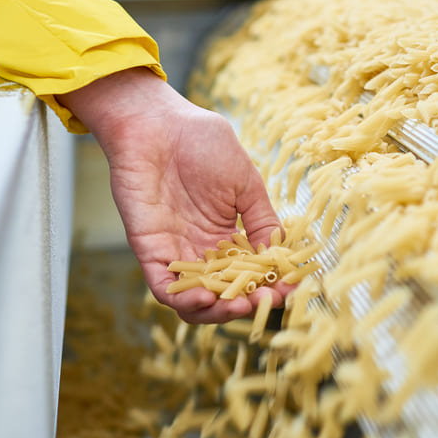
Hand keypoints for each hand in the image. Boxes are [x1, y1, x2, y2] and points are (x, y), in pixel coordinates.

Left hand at [57, 68, 289, 322]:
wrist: (156, 124)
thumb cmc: (201, 143)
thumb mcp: (246, 183)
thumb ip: (262, 220)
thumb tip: (281, 255)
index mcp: (227, 235)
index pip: (250, 274)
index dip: (270, 286)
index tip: (288, 290)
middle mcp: (202, 250)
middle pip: (224, 296)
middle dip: (246, 305)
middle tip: (263, 302)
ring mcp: (176, 252)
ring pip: (195, 302)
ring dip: (217, 312)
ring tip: (236, 306)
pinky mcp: (150, 250)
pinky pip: (164, 288)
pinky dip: (184, 301)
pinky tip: (206, 298)